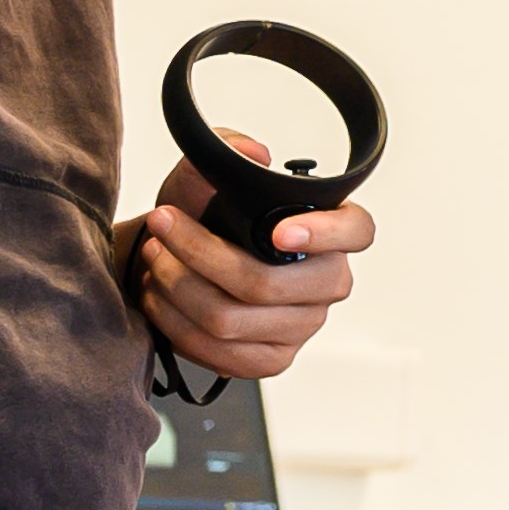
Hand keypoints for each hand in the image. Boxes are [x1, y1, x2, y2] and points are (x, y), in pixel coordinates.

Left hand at [130, 145, 370, 379]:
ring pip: (230, 318)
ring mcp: (302, 326)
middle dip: (199, 252)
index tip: (279, 232)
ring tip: (151, 257)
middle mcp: (326, 282)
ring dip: (175, 285)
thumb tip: (254, 153)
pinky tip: (158, 295)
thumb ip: (227, 149)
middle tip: (162, 224)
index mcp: (330, 232)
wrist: (174, 262)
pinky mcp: (271, 360)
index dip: (325, 234)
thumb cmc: (202, 218)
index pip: (357, 231)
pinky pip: (218, 352)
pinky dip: (174, 321)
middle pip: (266, 284)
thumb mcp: (207, 175)